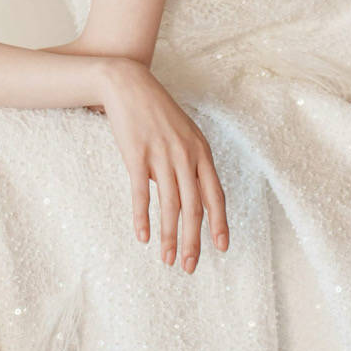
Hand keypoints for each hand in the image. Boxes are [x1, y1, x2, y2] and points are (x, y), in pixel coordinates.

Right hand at [99, 57, 228, 272]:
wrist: (129, 85)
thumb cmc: (157, 112)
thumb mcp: (183, 134)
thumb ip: (189, 164)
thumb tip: (186, 196)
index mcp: (201, 152)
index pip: (216, 195)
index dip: (219, 224)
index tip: (221, 248)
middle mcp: (185, 156)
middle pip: (194, 207)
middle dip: (193, 241)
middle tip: (189, 266)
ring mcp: (161, 155)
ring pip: (170, 205)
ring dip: (169, 236)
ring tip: (167, 259)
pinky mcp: (136, 155)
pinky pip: (141, 193)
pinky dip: (143, 217)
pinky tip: (143, 236)